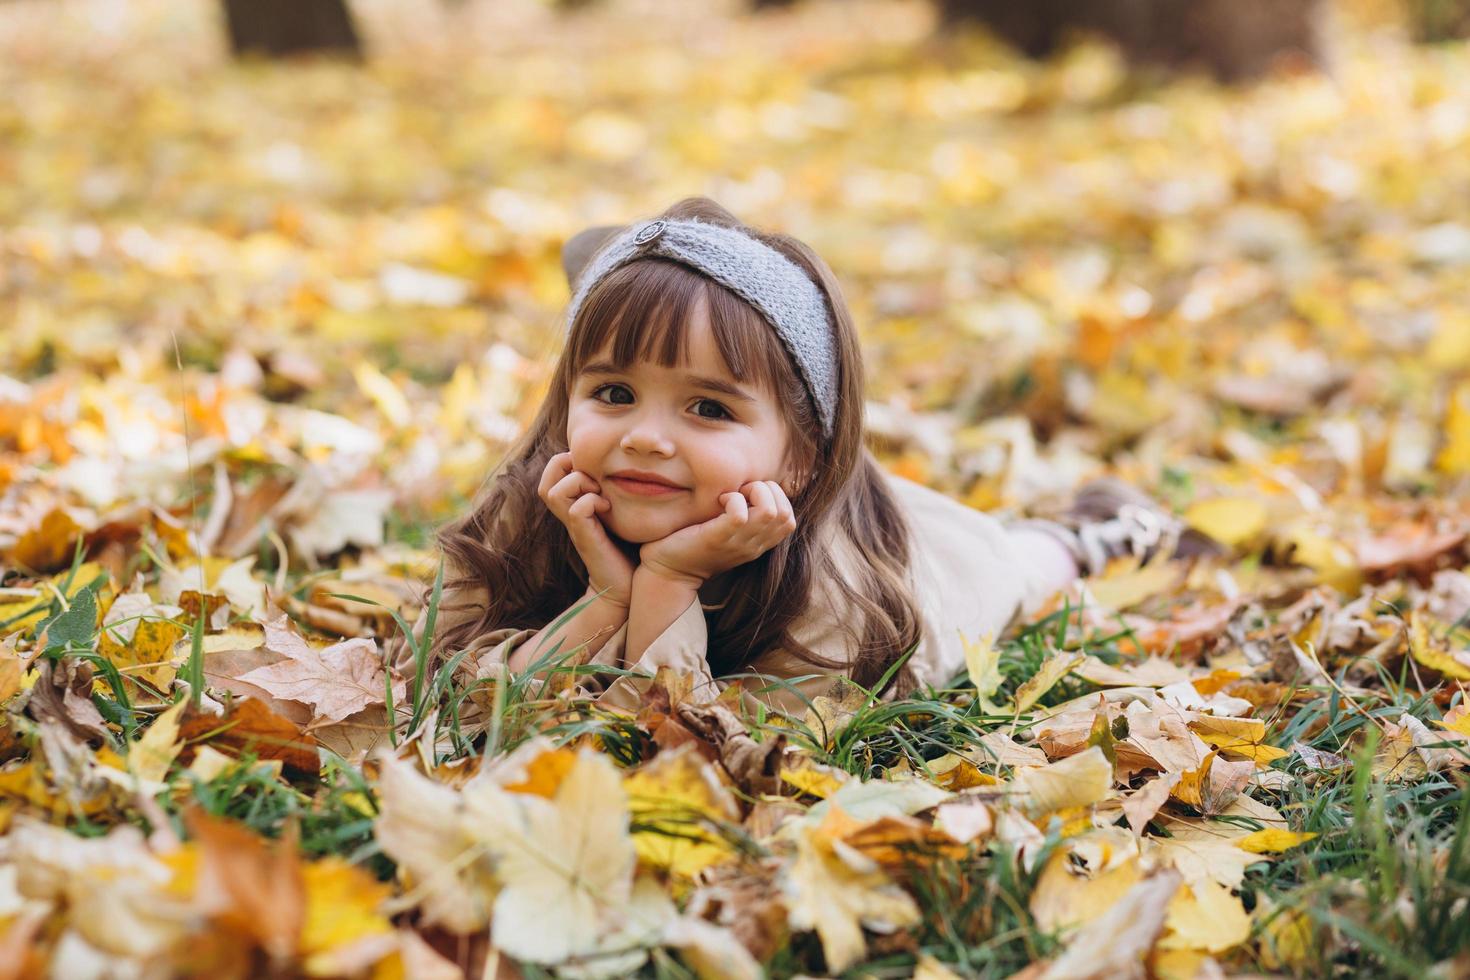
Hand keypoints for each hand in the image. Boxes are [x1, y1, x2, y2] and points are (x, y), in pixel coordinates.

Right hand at [538, 452, 634, 607]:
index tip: (595, 468)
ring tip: (599, 492)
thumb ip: (617, 490)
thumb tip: (633, 465)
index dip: (568, 460)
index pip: (553, 471)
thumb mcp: (620, 511)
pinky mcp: (585, 538)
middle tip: (592, 477)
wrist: (625, 586)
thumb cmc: (627, 548)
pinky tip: (608, 509)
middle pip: (546, 480)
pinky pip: (577, 510)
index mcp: (574, 504)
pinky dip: (592, 502)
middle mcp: (569, 513)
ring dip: (577, 483)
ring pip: (552, 491)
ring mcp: (574, 526)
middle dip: (566, 467)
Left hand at [638, 480, 796, 586]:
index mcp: (758, 544)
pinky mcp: (719, 539)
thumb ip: (743, 517)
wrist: (668, 573)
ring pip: (769, 511)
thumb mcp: (726, 532)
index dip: (776, 498)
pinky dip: (732, 499)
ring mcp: (738, 544)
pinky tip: (719, 501)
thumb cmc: (693, 545)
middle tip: (742, 492)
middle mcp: (753, 546)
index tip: (749, 495)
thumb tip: (750, 487)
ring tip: (732, 495)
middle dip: (767, 491)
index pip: (789, 519)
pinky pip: (740, 514)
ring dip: (753, 492)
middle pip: (785, 514)